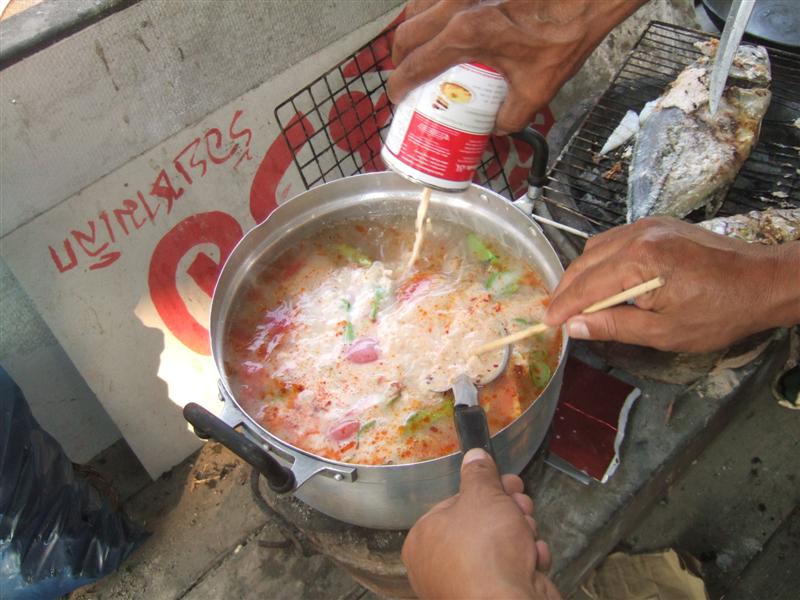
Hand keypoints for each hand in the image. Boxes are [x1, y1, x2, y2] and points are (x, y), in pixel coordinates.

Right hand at [388, 0, 645, 132]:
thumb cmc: (565, 33)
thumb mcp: (537, 88)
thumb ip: (510, 116)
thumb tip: (495, 126)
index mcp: (465, 35)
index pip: (415, 64)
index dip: (400, 86)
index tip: (397, 99)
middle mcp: (456, 6)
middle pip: (406, 33)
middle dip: (399, 59)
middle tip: (407, 77)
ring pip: (416, 7)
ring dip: (410, 31)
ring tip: (418, 51)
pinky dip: (428, 11)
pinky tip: (439, 24)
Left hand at [401, 448, 560, 599]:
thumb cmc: (484, 553)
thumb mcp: (483, 497)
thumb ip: (479, 475)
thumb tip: (475, 457)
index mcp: (424, 539)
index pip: (455, 504)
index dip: (485, 491)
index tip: (505, 482)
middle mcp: (439, 566)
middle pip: (479, 525)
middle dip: (508, 511)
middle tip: (521, 501)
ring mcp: (467, 585)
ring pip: (499, 547)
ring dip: (521, 534)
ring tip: (528, 530)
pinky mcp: (494, 597)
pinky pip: (512, 571)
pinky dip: (527, 561)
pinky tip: (535, 557)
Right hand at [543, 217, 799, 352]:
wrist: (763, 282)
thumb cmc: (720, 312)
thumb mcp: (664, 332)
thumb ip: (614, 326)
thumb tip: (575, 327)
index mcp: (639, 260)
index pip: (586, 286)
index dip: (563, 307)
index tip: (547, 323)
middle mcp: (638, 234)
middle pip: (585, 262)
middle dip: (567, 290)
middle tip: (557, 315)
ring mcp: (648, 225)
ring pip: (597, 248)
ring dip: (582, 274)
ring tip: (577, 302)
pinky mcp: (658, 225)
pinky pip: (616, 241)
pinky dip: (601, 261)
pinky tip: (603, 280)